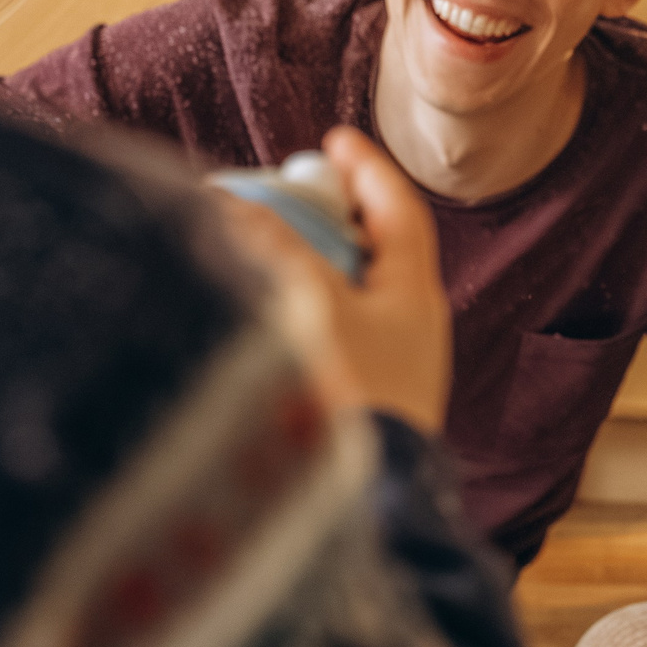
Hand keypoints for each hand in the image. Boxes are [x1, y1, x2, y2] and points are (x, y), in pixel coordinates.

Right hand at [213, 126, 450, 432]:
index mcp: (414, 295)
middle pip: (373, 253)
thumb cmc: (348, 400)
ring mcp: (388, 372)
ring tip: (258, 250)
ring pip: (347, 298)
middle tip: (286, 195)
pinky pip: (330, 337)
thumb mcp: (310, 306)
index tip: (336, 138)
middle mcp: (410, 330)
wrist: (366, 508)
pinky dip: (298, 312)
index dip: (367, 170)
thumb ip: (275, 249)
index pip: (399, 211)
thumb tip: (232, 206)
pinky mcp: (360, 407)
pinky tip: (260, 315)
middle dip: (330, 219)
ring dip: (307, 268)